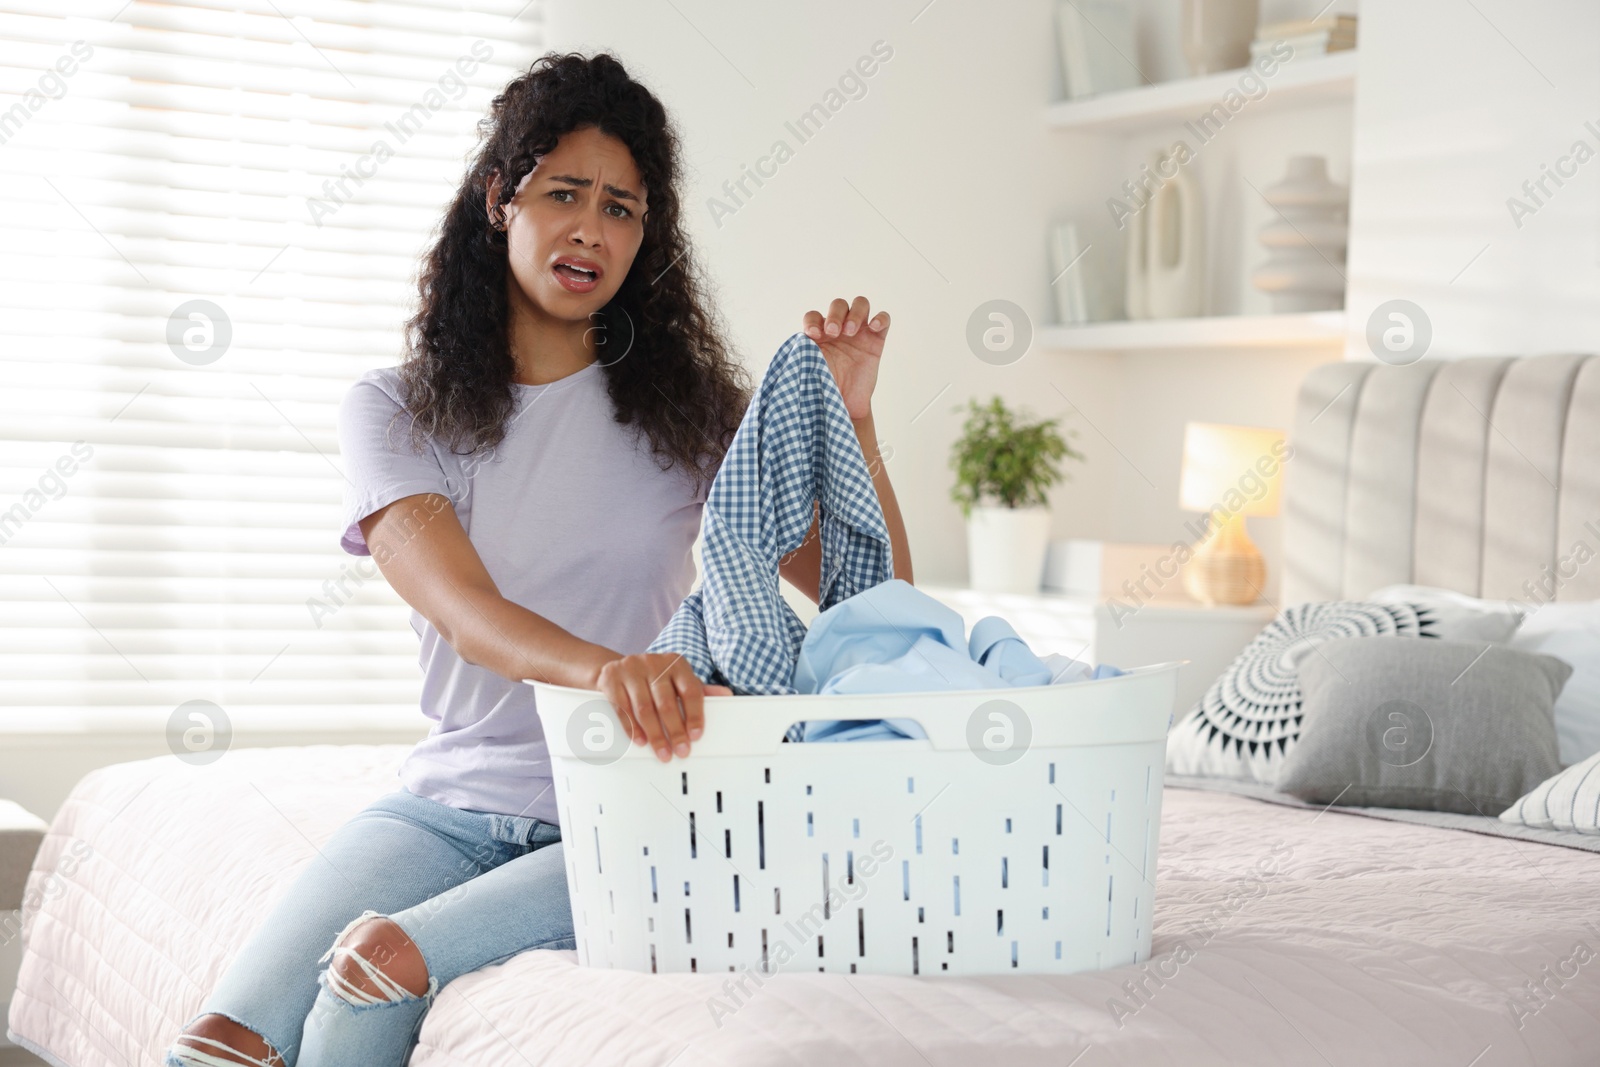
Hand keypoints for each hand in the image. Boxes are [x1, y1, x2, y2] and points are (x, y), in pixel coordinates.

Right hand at [594, 653, 731, 761]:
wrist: (615, 668)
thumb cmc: (653, 679)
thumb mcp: (677, 681)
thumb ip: (699, 690)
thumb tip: (727, 695)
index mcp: (676, 663)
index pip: (690, 690)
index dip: (695, 715)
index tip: (696, 736)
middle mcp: (654, 662)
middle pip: (666, 703)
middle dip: (674, 731)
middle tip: (680, 751)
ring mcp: (631, 668)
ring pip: (644, 708)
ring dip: (655, 735)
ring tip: (662, 752)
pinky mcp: (611, 677)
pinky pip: (622, 708)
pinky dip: (632, 727)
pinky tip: (641, 740)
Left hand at [802, 296, 889, 420]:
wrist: (845, 405)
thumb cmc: (824, 388)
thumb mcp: (809, 371)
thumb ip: (804, 356)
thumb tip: (800, 346)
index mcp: (820, 334)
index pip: (814, 316)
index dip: (813, 321)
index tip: (813, 335)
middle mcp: (840, 329)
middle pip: (838, 305)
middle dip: (835, 315)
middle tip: (833, 333)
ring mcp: (859, 333)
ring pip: (861, 304)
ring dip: (855, 313)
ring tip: (851, 331)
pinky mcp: (876, 340)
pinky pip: (883, 320)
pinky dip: (880, 318)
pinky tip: (874, 327)